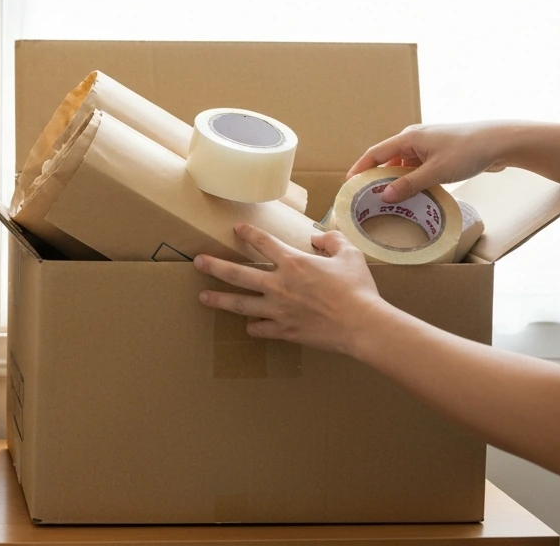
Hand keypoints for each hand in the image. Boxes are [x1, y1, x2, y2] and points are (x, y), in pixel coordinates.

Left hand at [194, 224, 386, 355]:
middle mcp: (279, 285)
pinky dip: (252, 326)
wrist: (362, 325)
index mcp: (293, 263)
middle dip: (215, 266)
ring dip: (219, 300)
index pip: (263, 242)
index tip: (237, 229)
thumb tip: (318, 236)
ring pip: (240, 304)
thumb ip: (331, 240)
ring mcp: (278, 310)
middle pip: (238, 273)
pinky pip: (260, 329)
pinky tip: (248, 325)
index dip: (248, 233)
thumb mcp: (350, 254)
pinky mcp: (284, 330)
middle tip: (198, 262)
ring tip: (202, 297)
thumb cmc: (357, 289)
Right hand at [346, 121, 516, 202]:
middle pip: (389, 159)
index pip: (375, 153)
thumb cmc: (468, 152)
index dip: (360, 168)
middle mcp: (415, 138)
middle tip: (369, 196)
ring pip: (405, 165)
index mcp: (408, 137)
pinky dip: (414, 179)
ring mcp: (429, 145)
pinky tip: (416, 194)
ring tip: (391, 200)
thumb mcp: (436, 172)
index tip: (349, 183)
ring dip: (399, 180)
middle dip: (378, 177)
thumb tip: (384, 195)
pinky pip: (419, 167)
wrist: (500, 142)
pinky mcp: (441, 152)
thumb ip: (409, 185)